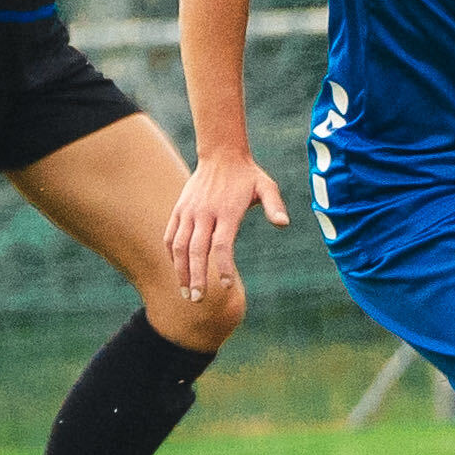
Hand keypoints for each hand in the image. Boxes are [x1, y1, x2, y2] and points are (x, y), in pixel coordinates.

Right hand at [165, 149, 290, 303]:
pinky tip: (177, 270)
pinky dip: (171, 254)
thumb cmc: (248, 176)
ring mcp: (189, 211)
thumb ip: (274, 205)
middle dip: (196, 277)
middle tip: (197, 300)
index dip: (222, 267)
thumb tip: (283, 223)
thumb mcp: (267, 186)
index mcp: (227, 212)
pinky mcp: (179, 209)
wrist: (221, 154)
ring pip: (178, 246)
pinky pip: (170, 235)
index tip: (227, 286)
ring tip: (184, 292)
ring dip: (180, 271)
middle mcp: (205, 213)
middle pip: (196, 250)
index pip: (222, 245)